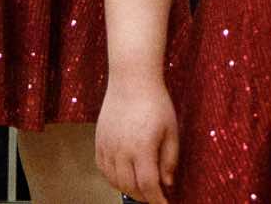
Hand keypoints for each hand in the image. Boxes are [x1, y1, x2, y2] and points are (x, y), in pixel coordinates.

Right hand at [96, 75, 179, 202]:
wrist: (131, 79)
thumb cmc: (155, 102)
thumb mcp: (171, 131)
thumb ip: (170, 159)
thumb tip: (167, 183)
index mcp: (142, 148)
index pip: (148, 186)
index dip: (157, 200)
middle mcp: (122, 149)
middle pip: (130, 186)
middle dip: (144, 197)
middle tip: (154, 197)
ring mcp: (107, 144)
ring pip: (113, 179)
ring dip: (127, 189)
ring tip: (140, 189)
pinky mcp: (99, 139)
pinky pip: (102, 166)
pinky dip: (111, 177)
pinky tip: (122, 176)